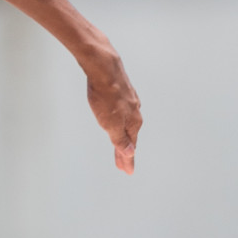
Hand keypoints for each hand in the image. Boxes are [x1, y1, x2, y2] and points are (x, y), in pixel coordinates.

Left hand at [83, 49, 141, 172]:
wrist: (103, 66)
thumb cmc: (106, 94)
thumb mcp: (110, 122)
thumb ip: (119, 139)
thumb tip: (130, 153)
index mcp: (133, 121)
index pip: (130, 146)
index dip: (126, 159)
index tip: (127, 171)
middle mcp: (134, 111)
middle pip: (130, 136)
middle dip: (126, 151)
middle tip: (122, 165)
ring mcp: (129, 101)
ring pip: (127, 123)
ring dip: (124, 136)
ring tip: (121, 146)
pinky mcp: (121, 91)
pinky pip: (122, 112)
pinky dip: (120, 122)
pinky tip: (118, 120)